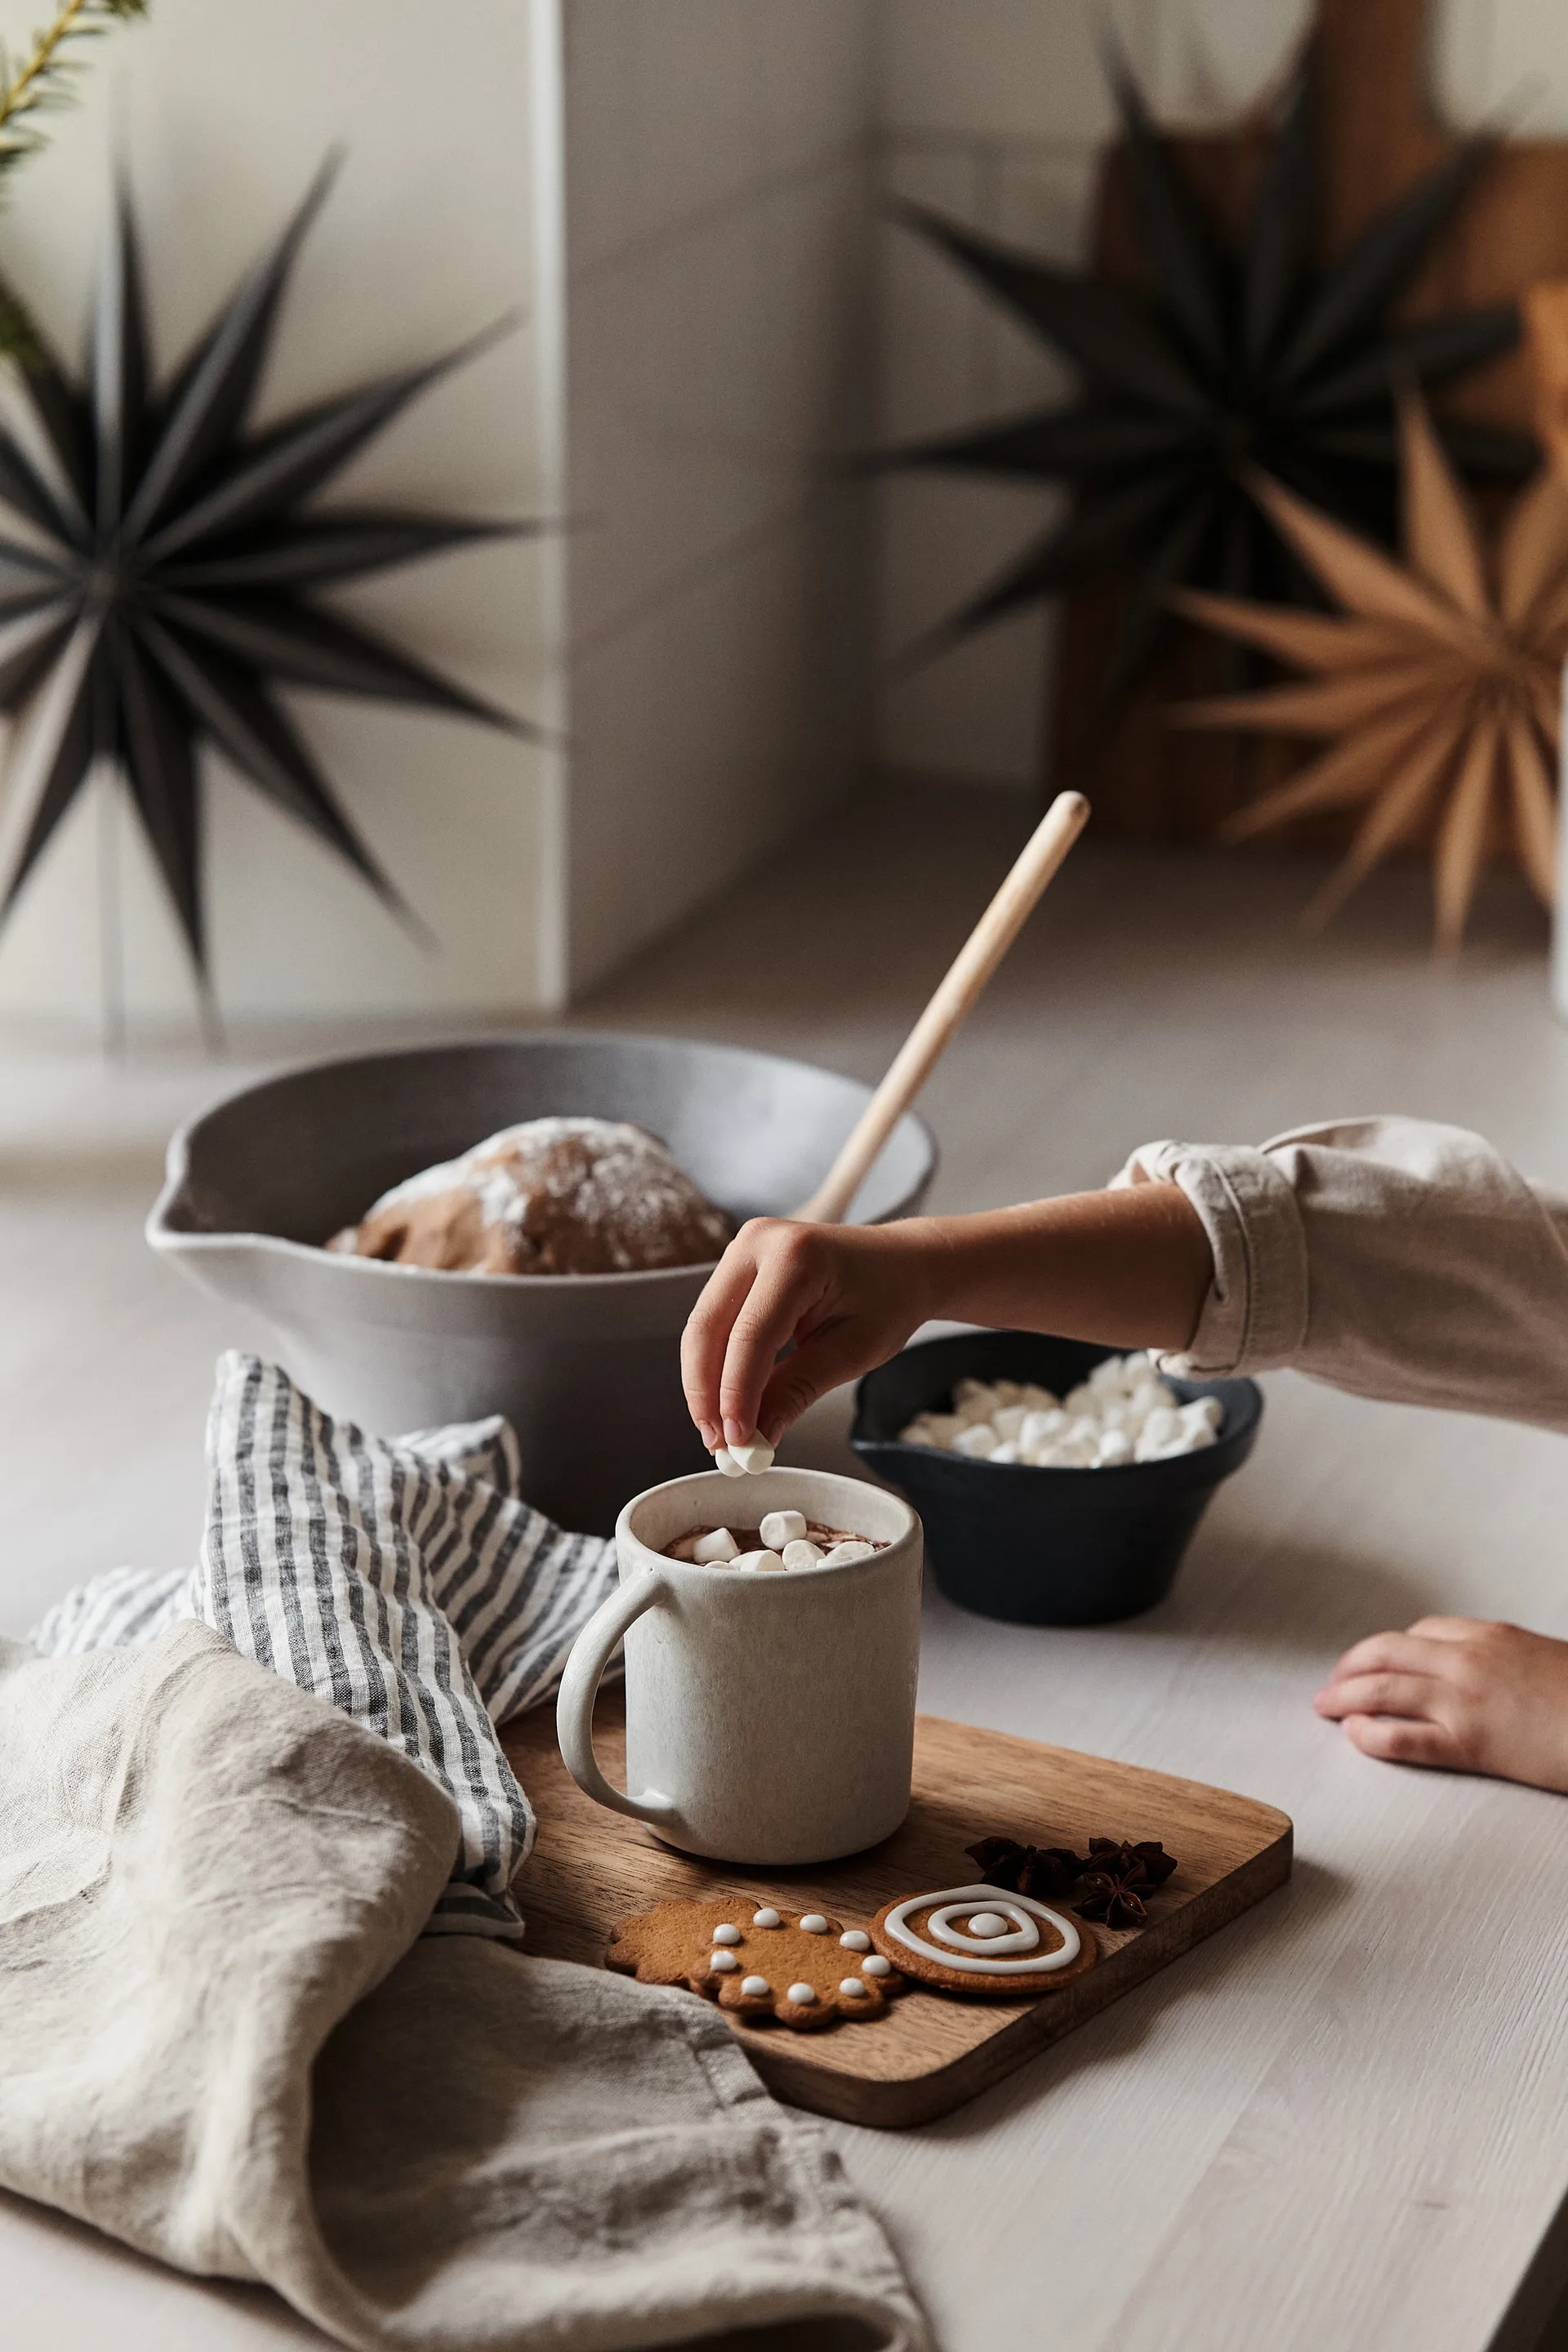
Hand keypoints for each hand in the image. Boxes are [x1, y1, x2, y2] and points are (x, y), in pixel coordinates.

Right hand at [681, 1217, 940, 1450]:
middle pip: (708, 1327)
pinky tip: (723, 1399)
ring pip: (703, 1325)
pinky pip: (714, 1319)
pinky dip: (714, 1362)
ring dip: (704, 1381)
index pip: (750, 1336)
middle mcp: (760, 1241)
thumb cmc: (888, 1299)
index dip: (736, 1393)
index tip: (736, 1439)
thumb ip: (797, 1390)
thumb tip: (757, 1434)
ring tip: (719, 1430)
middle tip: (717, 1441)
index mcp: (796, 1256)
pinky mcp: (737, 1264)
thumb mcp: (852, 1352)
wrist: (902, 1263)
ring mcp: (744, 1247)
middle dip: (706, 1391)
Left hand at [1314, 1617, 1567, 1791]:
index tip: (1372, 1664)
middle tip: (1330, 1684)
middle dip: (1349, 1667)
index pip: (1419, 1632)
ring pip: (1382, 1689)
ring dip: (1343, 1697)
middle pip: (1386, 1652)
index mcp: (1489, 1635)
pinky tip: (1354, 1736)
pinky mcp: (1471, 1742)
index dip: (1386, 1650)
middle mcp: (1468, 1659)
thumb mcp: (1542, 1660)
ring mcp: (1466, 1699)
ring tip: (1324, 1708)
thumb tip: (1484, 1672)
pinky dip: (1371, 1735)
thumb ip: (1504, 1660)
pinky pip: (1405, 1737)